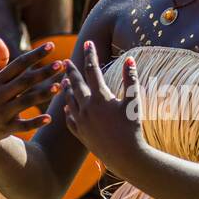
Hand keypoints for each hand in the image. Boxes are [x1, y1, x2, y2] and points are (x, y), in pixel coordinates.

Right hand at [0, 37, 64, 147]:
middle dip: (43, 73)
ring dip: (42, 94)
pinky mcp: (7, 128)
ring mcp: (2, 112)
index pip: (18, 64)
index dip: (34, 55)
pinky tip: (49, 118)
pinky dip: (35, 123)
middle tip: (61, 64)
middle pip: (24, 82)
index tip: (51, 45)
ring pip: (25, 102)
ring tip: (59, 86)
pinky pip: (23, 125)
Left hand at [60, 41, 144, 169]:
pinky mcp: (80, 134)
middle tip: (66, 62)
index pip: (93, 70)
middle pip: (76, 84)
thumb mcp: (134, 101)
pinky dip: (67, 110)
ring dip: (67, 89)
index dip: (91, 55)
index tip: (88, 43)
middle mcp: (86, 107)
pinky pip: (70, 119)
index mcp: (100, 97)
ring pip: (69, 100)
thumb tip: (129, 59)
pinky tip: (67, 107)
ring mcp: (81, 121)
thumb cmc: (133, 128)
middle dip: (71, 71)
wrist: (125, 156)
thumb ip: (130, 79)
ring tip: (64, 82)